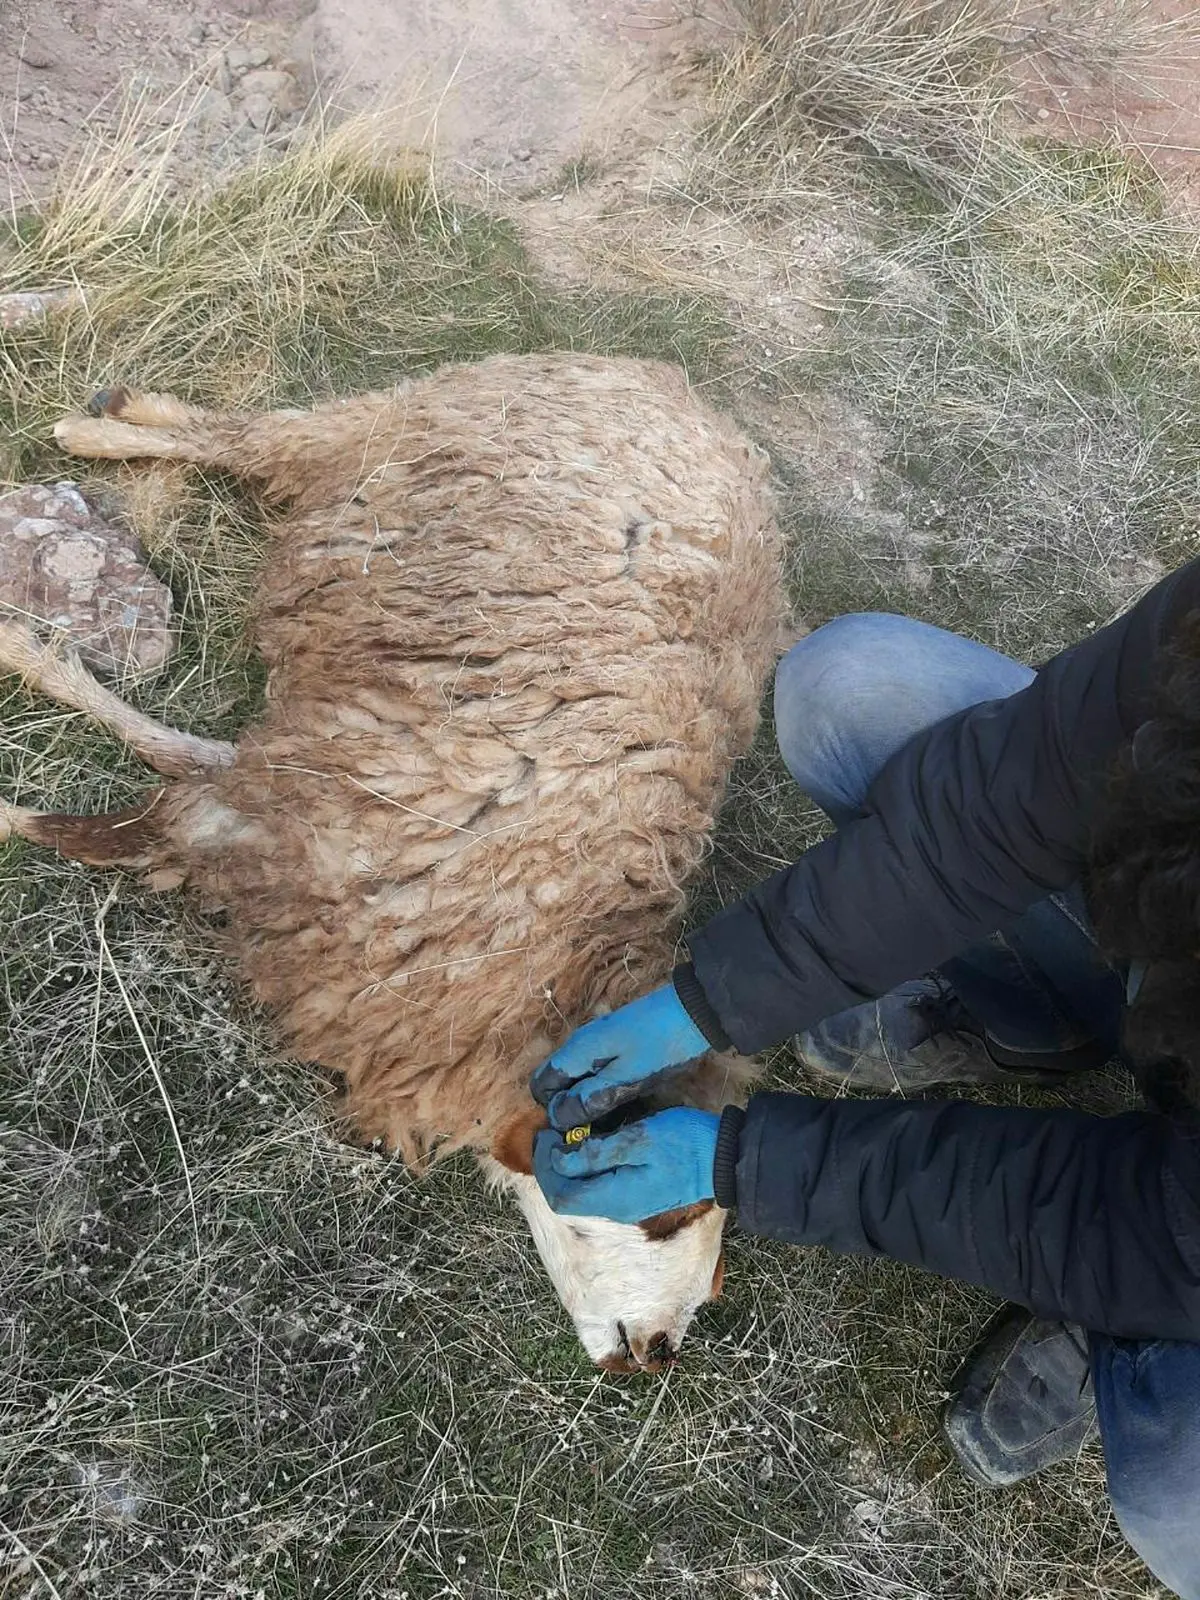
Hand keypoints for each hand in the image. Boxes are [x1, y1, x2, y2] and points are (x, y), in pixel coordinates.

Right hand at [530, 984, 709, 1130]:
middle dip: (567, 1106)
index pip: (541, 1084)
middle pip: (556, 1080)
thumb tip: (556, 1117)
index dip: (551, 1109)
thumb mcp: (627, 1079)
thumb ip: (589, 1098)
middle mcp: (580, 1043)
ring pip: (576, 1076)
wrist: (696, 1011)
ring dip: (585, 1098)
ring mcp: (597, 1041)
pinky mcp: (614, 1043)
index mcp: (577, 1050)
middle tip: (595, 1127)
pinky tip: (623, 1100)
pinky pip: (594, 1070)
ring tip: (612, 1118)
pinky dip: (599, 1087)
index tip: (575, 1128)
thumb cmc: (661, 1047)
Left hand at [533, 1107, 718, 1223]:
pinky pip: (598, 1188)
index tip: (545, 1135)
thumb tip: (562, 1158)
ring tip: (568, 1136)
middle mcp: (617, 1208)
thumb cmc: (685, 1145)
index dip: (544, 1166)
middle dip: (551, 1167)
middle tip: (551, 1133)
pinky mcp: (637, 1196)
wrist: (725, 1160)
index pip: (560, 1195)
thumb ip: (598, 1152)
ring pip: (582, 1193)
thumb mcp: (640, 1140)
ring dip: (567, 1168)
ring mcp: (627, 1205)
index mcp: (614, 1198)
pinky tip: (590, 1146)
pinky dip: (585, 1169)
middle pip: (567, 1197)